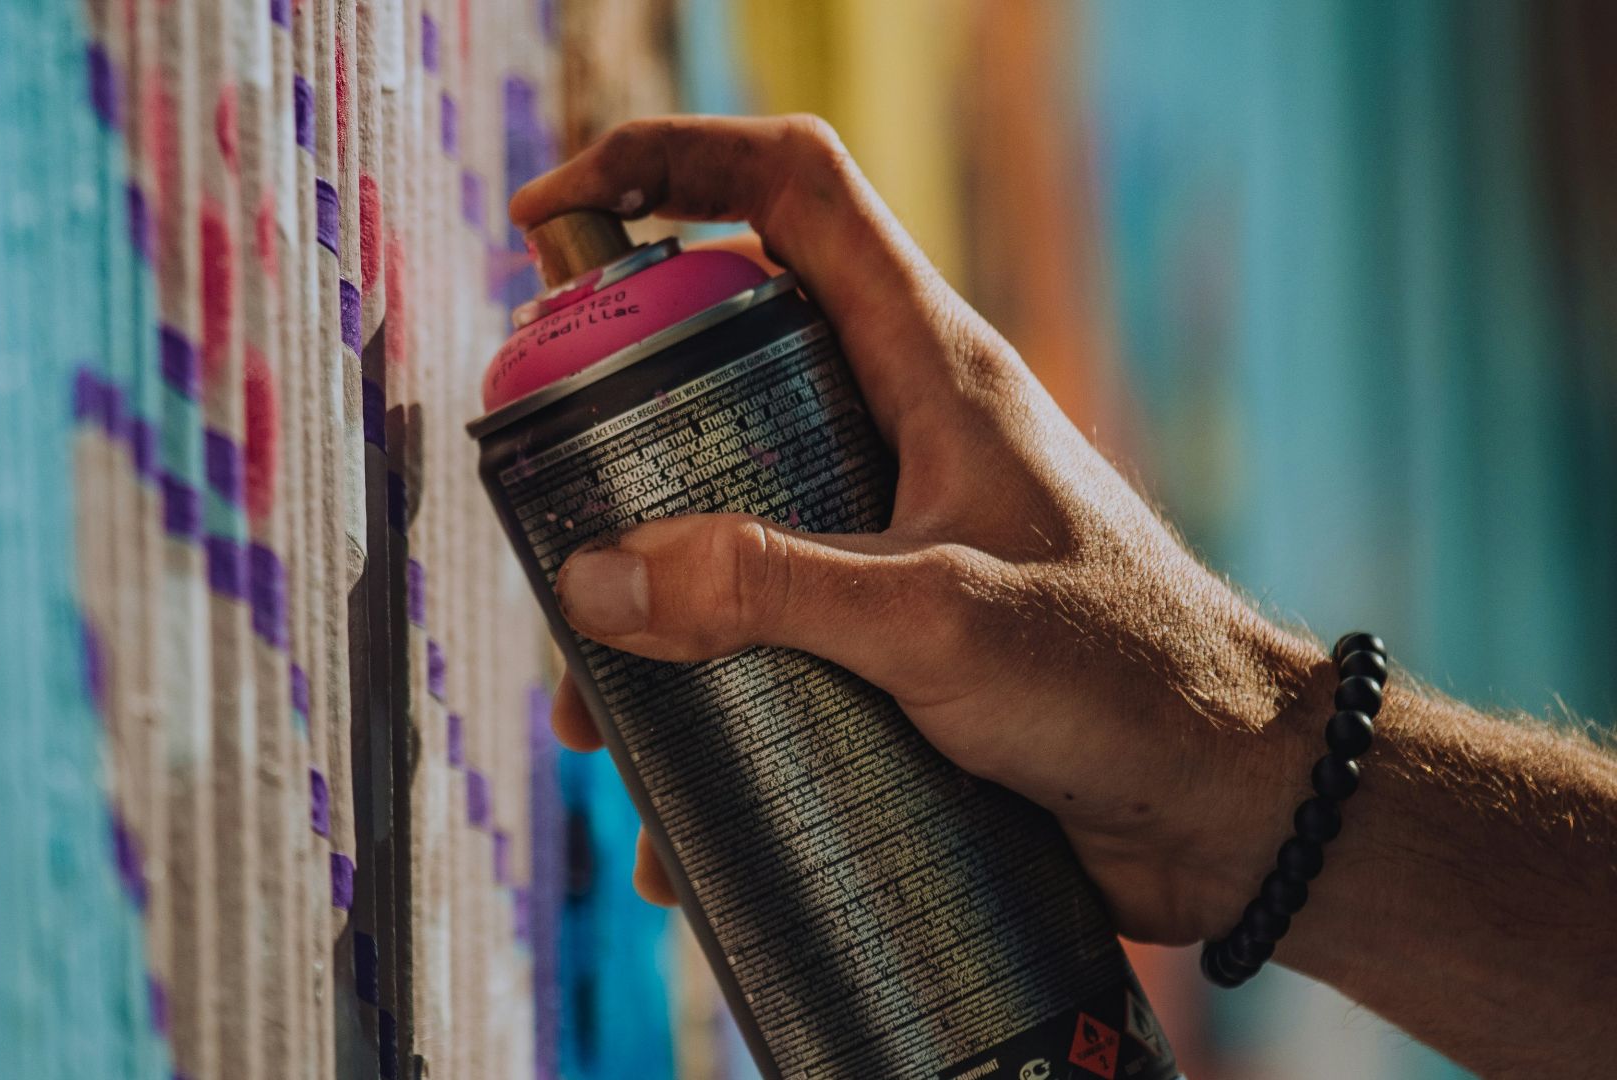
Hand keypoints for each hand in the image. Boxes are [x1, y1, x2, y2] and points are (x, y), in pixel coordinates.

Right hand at [510, 114, 1330, 943]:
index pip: (791, 191)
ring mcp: (891, 530)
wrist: (1232, 807)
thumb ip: (766, 589)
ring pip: (725, 514)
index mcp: (927, 364)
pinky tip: (674, 797)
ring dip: (645, 602)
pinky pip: (764, 632)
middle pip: (721, 359)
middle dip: (611, 426)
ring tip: (596, 720)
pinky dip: (703, 698)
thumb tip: (594, 578)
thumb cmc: (1130, 679)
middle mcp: (898, 428)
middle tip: (542, 508)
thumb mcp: (937, 621)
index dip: (668, 164)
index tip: (552, 215)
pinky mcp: (889, 632)